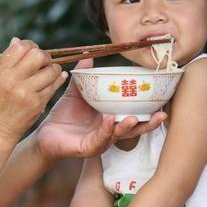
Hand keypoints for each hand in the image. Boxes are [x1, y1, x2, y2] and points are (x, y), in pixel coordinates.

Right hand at [0, 38, 67, 141]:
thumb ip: (5, 59)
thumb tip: (17, 40)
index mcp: (0, 71)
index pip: (21, 47)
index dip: (30, 45)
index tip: (32, 50)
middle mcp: (13, 81)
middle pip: (38, 55)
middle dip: (44, 55)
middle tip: (43, 60)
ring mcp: (26, 93)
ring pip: (50, 70)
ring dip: (53, 67)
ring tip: (49, 70)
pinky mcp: (37, 104)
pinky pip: (54, 85)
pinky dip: (58, 79)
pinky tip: (57, 77)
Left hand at [37, 59, 166, 159]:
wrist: (45, 134)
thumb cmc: (63, 116)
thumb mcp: (76, 94)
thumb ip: (84, 77)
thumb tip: (89, 57)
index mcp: (110, 118)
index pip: (133, 115)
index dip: (148, 110)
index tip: (162, 101)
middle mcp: (109, 131)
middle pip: (134, 129)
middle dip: (148, 123)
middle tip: (162, 115)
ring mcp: (100, 141)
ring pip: (119, 136)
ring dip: (128, 127)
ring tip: (134, 118)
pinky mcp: (87, 149)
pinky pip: (99, 139)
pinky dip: (105, 130)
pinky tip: (109, 120)